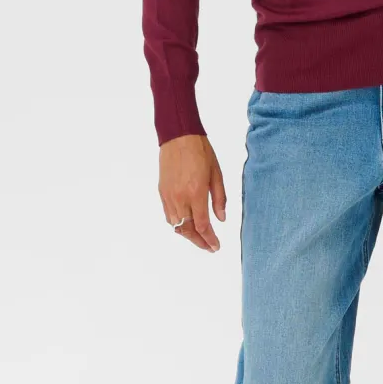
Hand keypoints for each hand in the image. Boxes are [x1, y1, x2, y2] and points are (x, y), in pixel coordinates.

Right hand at [159, 134, 226, 251]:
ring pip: (176, 225)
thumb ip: (219, 199)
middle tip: (209, 247)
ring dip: (187, 234)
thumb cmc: (201, 152)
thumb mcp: (216, 175)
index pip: (202, 226)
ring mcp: (168, 196)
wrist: (178, 136)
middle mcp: (180, 198)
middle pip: (187, 230)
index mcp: (196, 193)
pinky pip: (168, 215)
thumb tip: (221, 219)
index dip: (209, 239)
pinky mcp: (162, 192)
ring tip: (199, 237)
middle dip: (199, 241)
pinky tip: (186, 223)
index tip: (216, 247)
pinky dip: (177, 223)